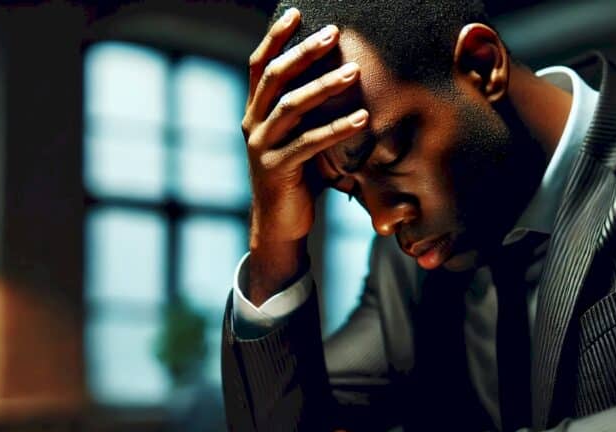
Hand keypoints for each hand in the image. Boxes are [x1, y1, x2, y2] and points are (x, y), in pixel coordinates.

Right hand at [241, 8, 368, 302]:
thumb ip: (312, 112)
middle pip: (275, 77)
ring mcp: (261, 147)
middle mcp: (253, 124)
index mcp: (255, 112)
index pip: (261, 65)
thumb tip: (345, 74)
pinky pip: (309, 143)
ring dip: (324, 86)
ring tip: (354, 72)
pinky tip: (362, 118)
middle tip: (333, 32)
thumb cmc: (299, 178)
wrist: (281, 226)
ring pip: (290, 106)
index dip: (276, 37)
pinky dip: (337, 129)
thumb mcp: (302, 138)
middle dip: (304, 51)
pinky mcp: (277, 170)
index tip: (296, 11)